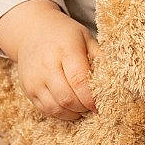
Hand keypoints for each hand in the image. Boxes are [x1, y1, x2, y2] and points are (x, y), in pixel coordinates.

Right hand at [0, 0, 100, 120]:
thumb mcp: (85, 38)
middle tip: (93, 105)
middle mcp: (46, 66)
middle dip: (84, 107)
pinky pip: (46, 110)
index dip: (92, 98)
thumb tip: (116, 80)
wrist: (31, 32)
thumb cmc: (64, 35)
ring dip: (73, 113)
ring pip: (56, 108)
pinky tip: (70, 106)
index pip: (79, 81)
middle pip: (68, 98)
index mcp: (65, 50)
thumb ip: (100, 58)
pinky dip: (61, 113)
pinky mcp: (28, 90)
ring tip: (82, 106)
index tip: (101, 103)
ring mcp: (34, 79)